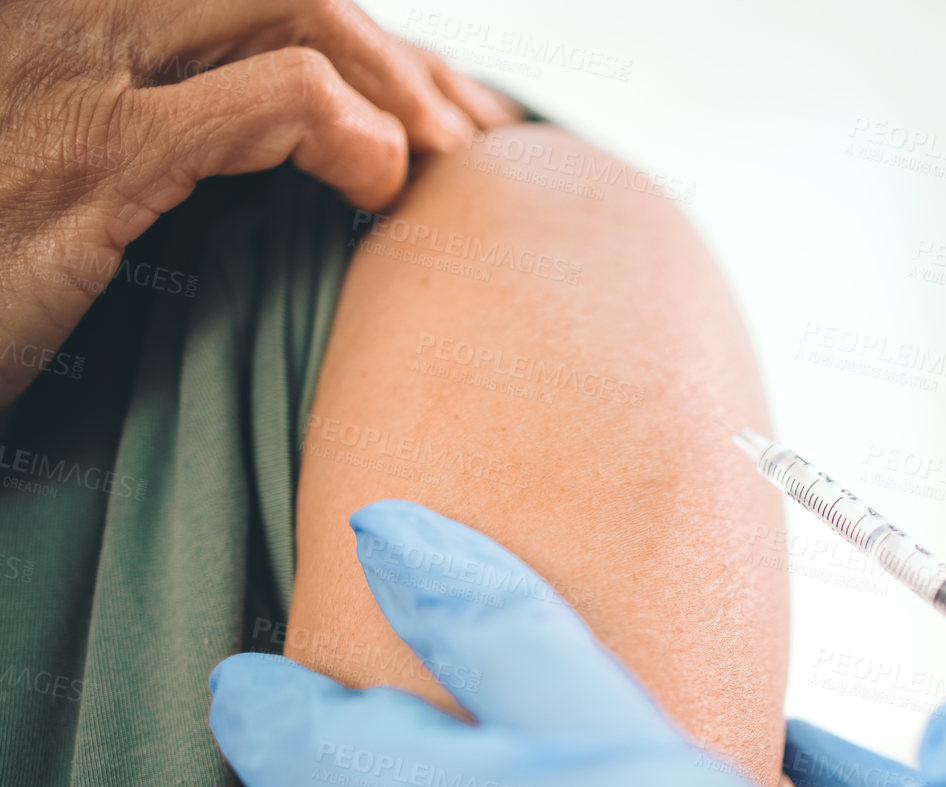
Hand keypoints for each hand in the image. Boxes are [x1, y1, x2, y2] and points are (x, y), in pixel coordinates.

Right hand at [0, 0, 519, 406]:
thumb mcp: (63, 159)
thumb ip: (163, 115)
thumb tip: (290, 118)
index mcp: (65, 9)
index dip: (359, 33)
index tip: (431, 98)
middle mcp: (63, 7)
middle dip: (395, 49)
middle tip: (462, 131)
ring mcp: (73, 64)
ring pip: (293, 6)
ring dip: (394, 79)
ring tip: (435, 159)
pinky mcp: (96, 155)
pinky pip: (279, 99)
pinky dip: (356, 132)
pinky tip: (376, 188)